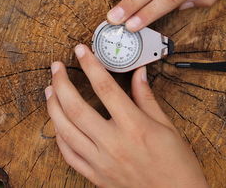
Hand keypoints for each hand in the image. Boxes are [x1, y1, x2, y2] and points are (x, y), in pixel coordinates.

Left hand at [45, 44, 207, 187]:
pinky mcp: (95, 175)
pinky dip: (59, 136)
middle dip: (61, 83)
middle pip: (76, 108)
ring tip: (49, 89)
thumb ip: (146, 98)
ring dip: (53, 107)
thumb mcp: (166, 126)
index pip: (105, 88)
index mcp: (134, 127)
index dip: (90, 65)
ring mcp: (101, 161)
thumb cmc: (176, 164)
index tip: (81, 50)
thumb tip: (138, 74)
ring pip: (65, 130)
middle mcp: (113, 143)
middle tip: (56, 67)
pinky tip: (57, 123)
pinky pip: (68, 154)